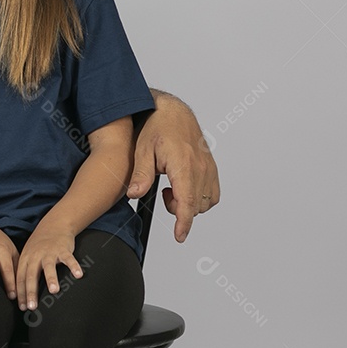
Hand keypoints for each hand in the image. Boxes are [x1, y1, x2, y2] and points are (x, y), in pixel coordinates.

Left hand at [16, 225, 80, 310]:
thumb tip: (22, 298)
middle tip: (32, 306)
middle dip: (31, 291)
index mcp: (26, 259)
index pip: (21, 279)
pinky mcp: (63, 249)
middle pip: (31, 275)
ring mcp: (49, 252)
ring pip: (49, 266)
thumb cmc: (40, 246)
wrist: (53, 225)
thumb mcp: (28, 257)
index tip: (23, 308)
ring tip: (54, 291)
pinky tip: (79, 275)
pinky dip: (74, 266)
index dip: (21, 294)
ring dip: (51, 278)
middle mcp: (36, 256)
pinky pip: (69, 258)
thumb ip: (26, 274)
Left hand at [127, 92, 219, 242]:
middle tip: (163, 195)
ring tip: (172, 189)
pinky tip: (183, 186)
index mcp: (183, 164)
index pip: (187, 201)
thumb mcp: (142, 150)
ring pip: (206, 202)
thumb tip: (134, 194)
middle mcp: (201, 167)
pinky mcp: (212, 167)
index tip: (180, 236)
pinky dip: (199, 197)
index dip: (184, 223)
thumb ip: (141, 174)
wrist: (172, 111)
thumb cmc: (157, 128)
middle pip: (196, 206)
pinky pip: (212, 193)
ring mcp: (209, 167)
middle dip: (179, 210)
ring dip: (190, 204)